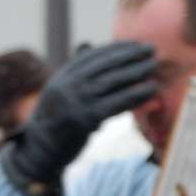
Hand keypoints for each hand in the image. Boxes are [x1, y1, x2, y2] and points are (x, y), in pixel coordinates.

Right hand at [0, 41, 157, 193]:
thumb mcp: (61, 91)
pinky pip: (118, 103)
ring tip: (154, 65)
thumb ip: (76, 72)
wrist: (41, 152)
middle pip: (104, 65)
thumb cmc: (56, 120)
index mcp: (62, 76)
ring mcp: (76, 102)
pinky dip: (137, 95)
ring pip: (113, 82)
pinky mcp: (87, 119)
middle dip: (130, 55)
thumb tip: (86, 44)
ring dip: (137, 72)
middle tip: (151, 49)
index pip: (92, 56)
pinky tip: (151, 89)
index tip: (135, 44)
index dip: (116, 48)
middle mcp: (67, 85)